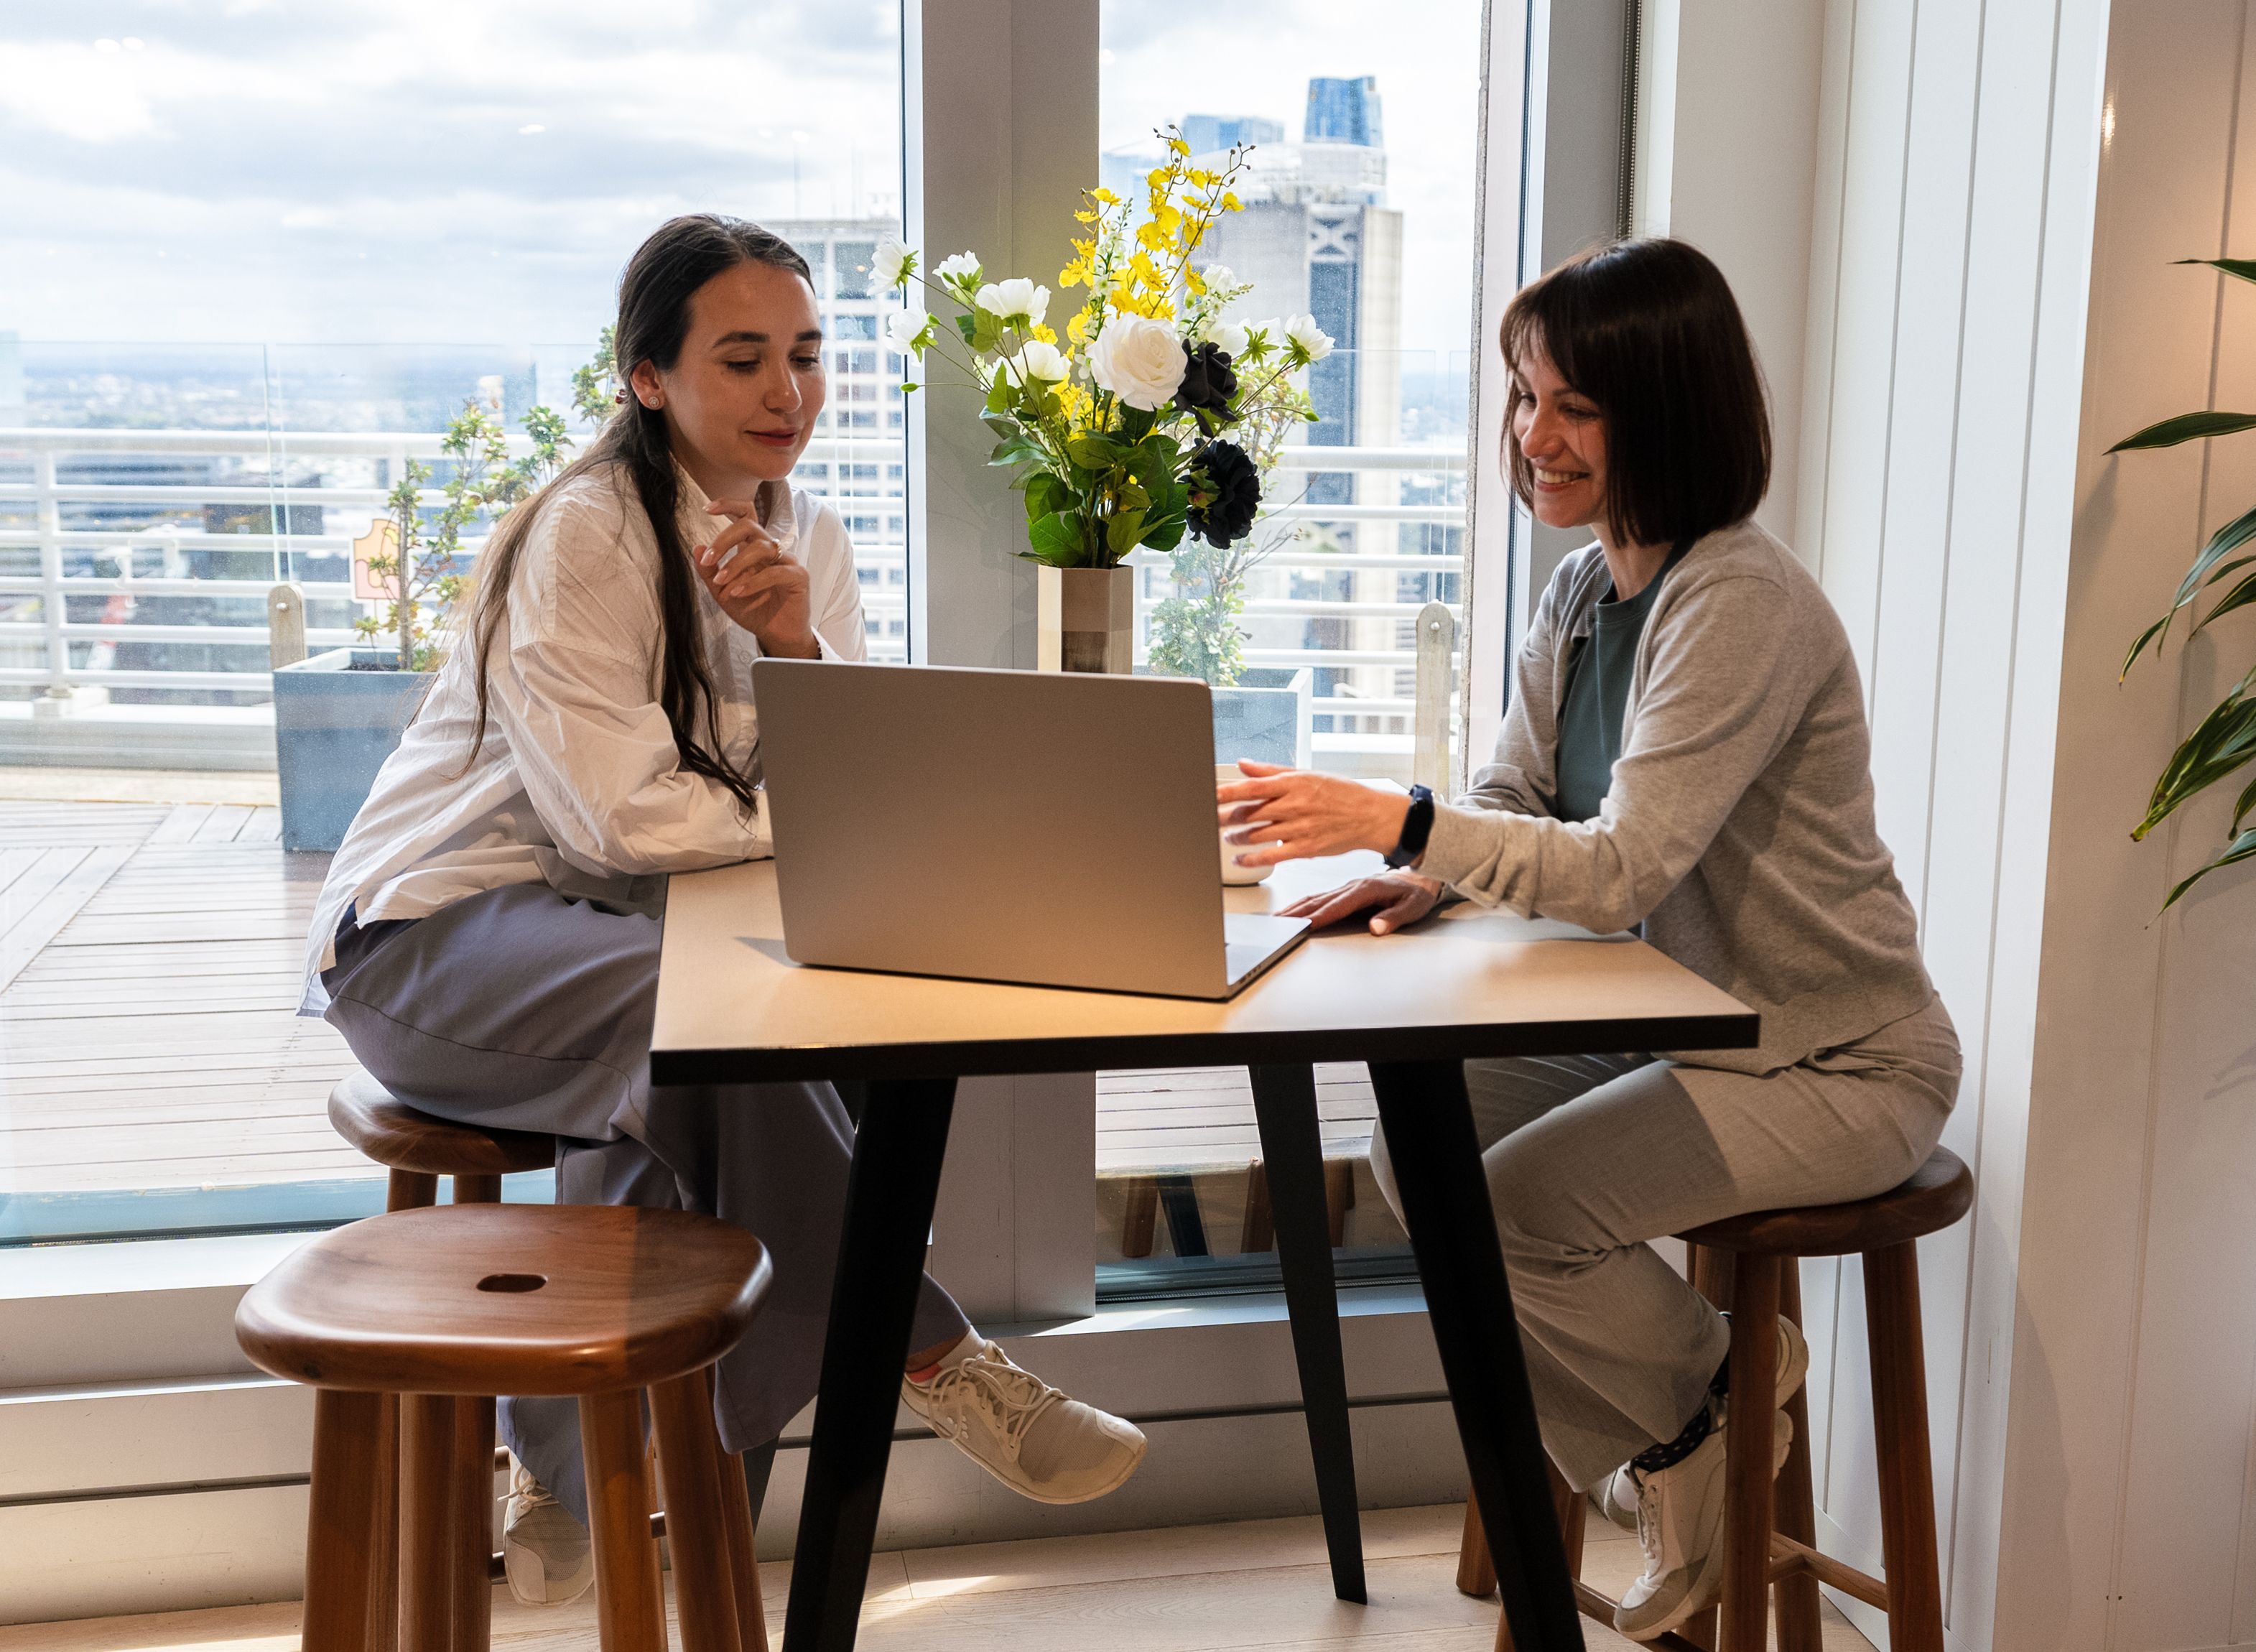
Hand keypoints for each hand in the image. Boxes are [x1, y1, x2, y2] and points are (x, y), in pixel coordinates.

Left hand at [695, 499, 816, 657]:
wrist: (775, 636)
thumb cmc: (753, 611)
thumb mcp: (722, 593)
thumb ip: (709, 572)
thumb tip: (696, 548)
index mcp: (752, 548)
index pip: (745, 516)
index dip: (728, 506)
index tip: (707, 509)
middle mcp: (770, 550)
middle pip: (749, 526)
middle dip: (724, 539)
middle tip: (709, 558)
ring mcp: (786, 561)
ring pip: (760, 548)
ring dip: (736, 564)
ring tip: (722, 582)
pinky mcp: (798, 576)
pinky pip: (775, 572)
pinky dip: (753, 582)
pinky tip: (738, 592)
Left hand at [1215, 760, 1413, 868]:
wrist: (1370, 816)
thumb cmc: (1340, 793)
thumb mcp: (1306, 774)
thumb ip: (1270, 771)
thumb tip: (1243, 764)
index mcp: (1293, 783)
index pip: (1252, 787)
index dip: (1227, 792)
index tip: (1208, 795)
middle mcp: (1294, 805)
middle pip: (1249, 812)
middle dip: (1224, 817)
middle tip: (1209, 819)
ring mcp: (1299, 828)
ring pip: (1256, 835)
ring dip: (1235, 838)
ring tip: (1226, 837)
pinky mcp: (1305, 848)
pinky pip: (1271, 856)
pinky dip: (1251, 858)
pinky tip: (1240, 859)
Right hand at [1278, 872, 1445, 935]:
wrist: (1421, 876)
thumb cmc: (1417, 893)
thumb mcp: (1413, 907)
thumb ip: (1394, 918)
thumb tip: (1376, 927)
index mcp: (1368, 889)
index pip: (1341, 905)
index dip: (1323, 915)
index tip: (1307, 925)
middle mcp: (1354, 886)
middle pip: (1321, 900)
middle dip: (1299, 912)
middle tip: (1280, 923)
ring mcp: (1347, 887)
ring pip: (1316, 897)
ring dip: (1296, 908)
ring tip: (1277, 918)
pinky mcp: (1345, 890)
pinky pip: (1320, 896)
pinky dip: (1303, 903)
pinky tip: (1292, 910)